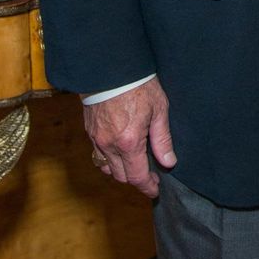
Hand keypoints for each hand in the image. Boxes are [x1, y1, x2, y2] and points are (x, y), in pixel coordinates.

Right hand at [82, 77, 176, 198]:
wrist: (110, 68)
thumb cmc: (138, 85)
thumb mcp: (159, 109)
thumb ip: (163, 139)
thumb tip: (169, 162)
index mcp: (129, 142)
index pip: (137, 176)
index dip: (147, 187)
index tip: (155, 190)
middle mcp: (110, 145)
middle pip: (121, 176)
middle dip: (136, 179)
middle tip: (150, 175)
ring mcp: (97, 139)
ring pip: (107, 168)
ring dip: (121, 171)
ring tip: (135, 164)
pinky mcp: (90, 132)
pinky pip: (98, 155)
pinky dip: (109, 160)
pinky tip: (120, 152)